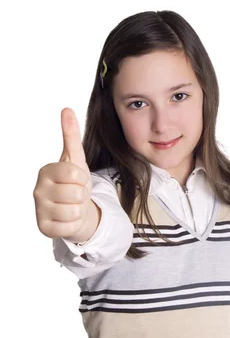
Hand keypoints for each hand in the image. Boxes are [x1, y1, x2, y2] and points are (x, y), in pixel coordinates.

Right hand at [33, 108, 94, 240]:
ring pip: (75, 211)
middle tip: (76, 195)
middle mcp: (38, 190)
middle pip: (77, 193)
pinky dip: (75, 223)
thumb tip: (67, 109)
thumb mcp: (76, 159)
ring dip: (80, 209)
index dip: (84, 179)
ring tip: (73, 205)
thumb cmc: (74, 183)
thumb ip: (71, 135)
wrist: (75, 208)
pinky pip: (70, 226)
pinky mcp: (44, 228)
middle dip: (83, 195)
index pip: (76, 174)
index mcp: (46, 171)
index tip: (77, 180)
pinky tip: (68, 218)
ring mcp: (39, 210)